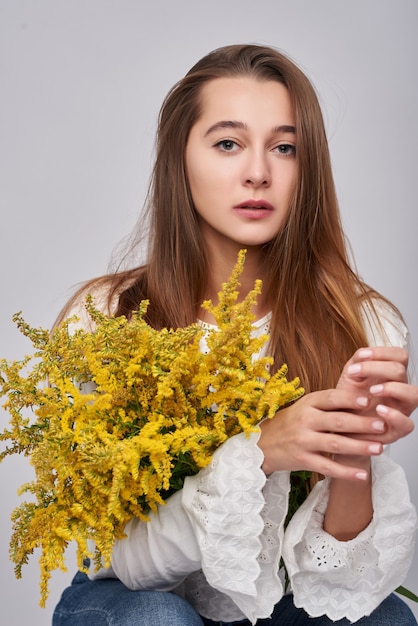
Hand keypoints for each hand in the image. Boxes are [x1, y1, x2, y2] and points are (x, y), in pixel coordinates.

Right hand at [258, 388, 387, 480]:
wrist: (261, 444)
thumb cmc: (289, 423)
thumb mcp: (304, 407)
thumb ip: (328, 404)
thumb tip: (361, 401)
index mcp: (307, 404)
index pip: (331, 398)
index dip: (350, 399)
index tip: (368, 400)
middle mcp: (305, 420)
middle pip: (338, 421)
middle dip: (362, 423)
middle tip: (382, 425)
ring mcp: (303, 441)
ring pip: (335, 444)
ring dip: (359, 446)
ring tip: (379, 448)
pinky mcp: (302, 460)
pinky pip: (327, 467)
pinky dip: (345, 472)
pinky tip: (361, 474)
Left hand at [337, 346, 414, 444]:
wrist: (339, 424)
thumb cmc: (347, 399)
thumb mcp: (350, 375)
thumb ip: (358, 360)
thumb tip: (364, 353)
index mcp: (390, 375)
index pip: (400, 356)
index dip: (382, 352)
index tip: (361, 357)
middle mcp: (399, 390)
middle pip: (401, 370)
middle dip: (377, 368)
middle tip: (356, 373)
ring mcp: (400, 409)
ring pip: (414, 394)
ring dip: (392, 388)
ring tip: (372, 391)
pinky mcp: (396, 429)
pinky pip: (407, 424)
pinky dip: (394, 416)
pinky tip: (379, 410)